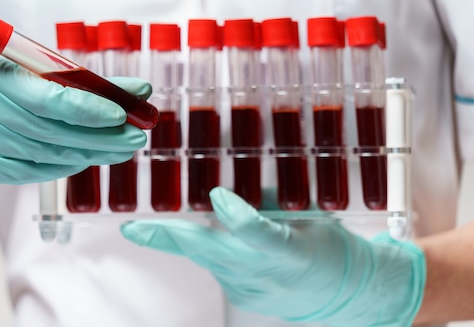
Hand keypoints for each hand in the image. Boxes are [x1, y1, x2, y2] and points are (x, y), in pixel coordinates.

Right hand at [0, 52, 148, 185]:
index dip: (87, 108)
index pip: (46, 97)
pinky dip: (63, 166)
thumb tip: (135, 92)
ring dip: (88, 154)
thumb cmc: (2, 85)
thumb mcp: (29, 69)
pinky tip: (87, 159)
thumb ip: (78, 80)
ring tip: (119, 150)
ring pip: (42, 155)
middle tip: (134, 138)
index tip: (122, 114)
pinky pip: (30, 172)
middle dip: (98, 137)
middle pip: (48, 131)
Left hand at [121, 187, 424, 325]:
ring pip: (205, 257)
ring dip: (178, 239)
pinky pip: (212, 264)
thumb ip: (270, 203)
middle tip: (134, 229)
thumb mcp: (311, 217)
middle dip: (168, 238)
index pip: (260, 235)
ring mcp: (249, 289)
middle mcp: (266, 274)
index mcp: (292, 252)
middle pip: (212, 252)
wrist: (344, 294)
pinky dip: (201, 246)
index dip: (236, 215)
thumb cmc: (331, 248)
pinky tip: (193, 235)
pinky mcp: (239, 293)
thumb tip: (232, 184)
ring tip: (146, 226)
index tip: (218, 195)